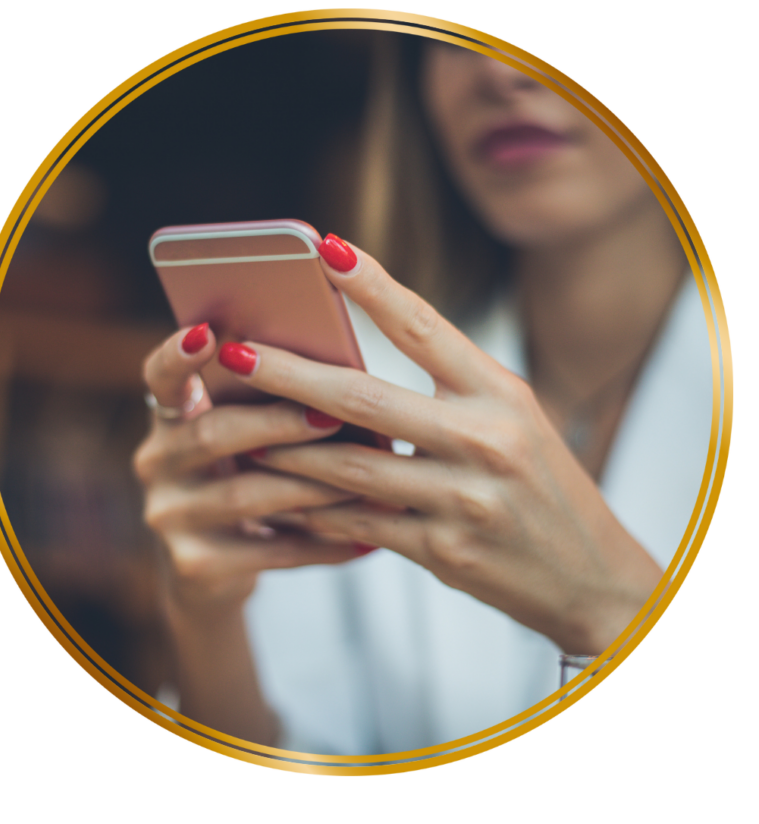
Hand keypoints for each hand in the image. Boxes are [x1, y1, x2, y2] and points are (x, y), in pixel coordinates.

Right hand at [133, 322, 365, 611]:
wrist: (210, 572)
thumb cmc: (245, 479)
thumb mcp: (241, 440)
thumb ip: (266, 405)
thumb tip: (346, 372)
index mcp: (170, 417)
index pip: (160, 376)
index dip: (177, 355)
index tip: (206, 334)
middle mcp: (156, 463)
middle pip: (212, 434)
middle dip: (278, 423)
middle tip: (334, 416)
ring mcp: (170, 517)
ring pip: (246, 495)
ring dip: (312, 484)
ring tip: (368, 478)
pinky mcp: (195, 565)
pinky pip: (271, 551)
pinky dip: (323, 544)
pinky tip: (366, 540)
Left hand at [217, 236, 662, 656]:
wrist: (590, 574)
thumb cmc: (545, 487)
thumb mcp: (515, 422)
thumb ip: (450, 391)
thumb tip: (357, 368)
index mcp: (502, 394)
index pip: (425, 326)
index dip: (371, 285)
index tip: (322, 249)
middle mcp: (485, 440)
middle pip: (364, 398)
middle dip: (287, 374)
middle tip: (234, 353)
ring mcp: (463, 499)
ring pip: (350, 468)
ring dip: (286, 451)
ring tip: (239, 432)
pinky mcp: (445, 551)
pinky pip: (361, 526)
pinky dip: (317, 513)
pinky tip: (282, 501)